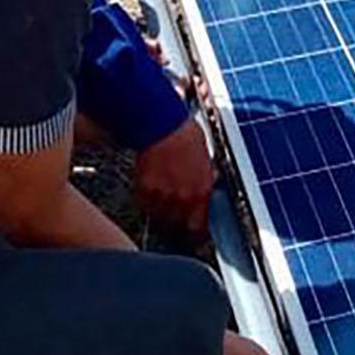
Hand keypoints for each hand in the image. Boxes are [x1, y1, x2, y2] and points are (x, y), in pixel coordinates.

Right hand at [134, 118, 213, 234]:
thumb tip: (210, 183)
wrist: (162, 124)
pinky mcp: (145, 190)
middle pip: (178, 226)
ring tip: (162, 196)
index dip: (196, 231)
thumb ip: (206, 177)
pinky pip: (145, 205)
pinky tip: (151, 187)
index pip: (200, 227)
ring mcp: (163, 196)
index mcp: (202, 191)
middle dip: (178, 221)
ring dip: (162, 211)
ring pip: (160, 217)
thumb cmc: (185, 135)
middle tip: (175, 213)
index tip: (193, 231)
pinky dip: (147, 200)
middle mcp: (184, 198)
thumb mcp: (206, 158)